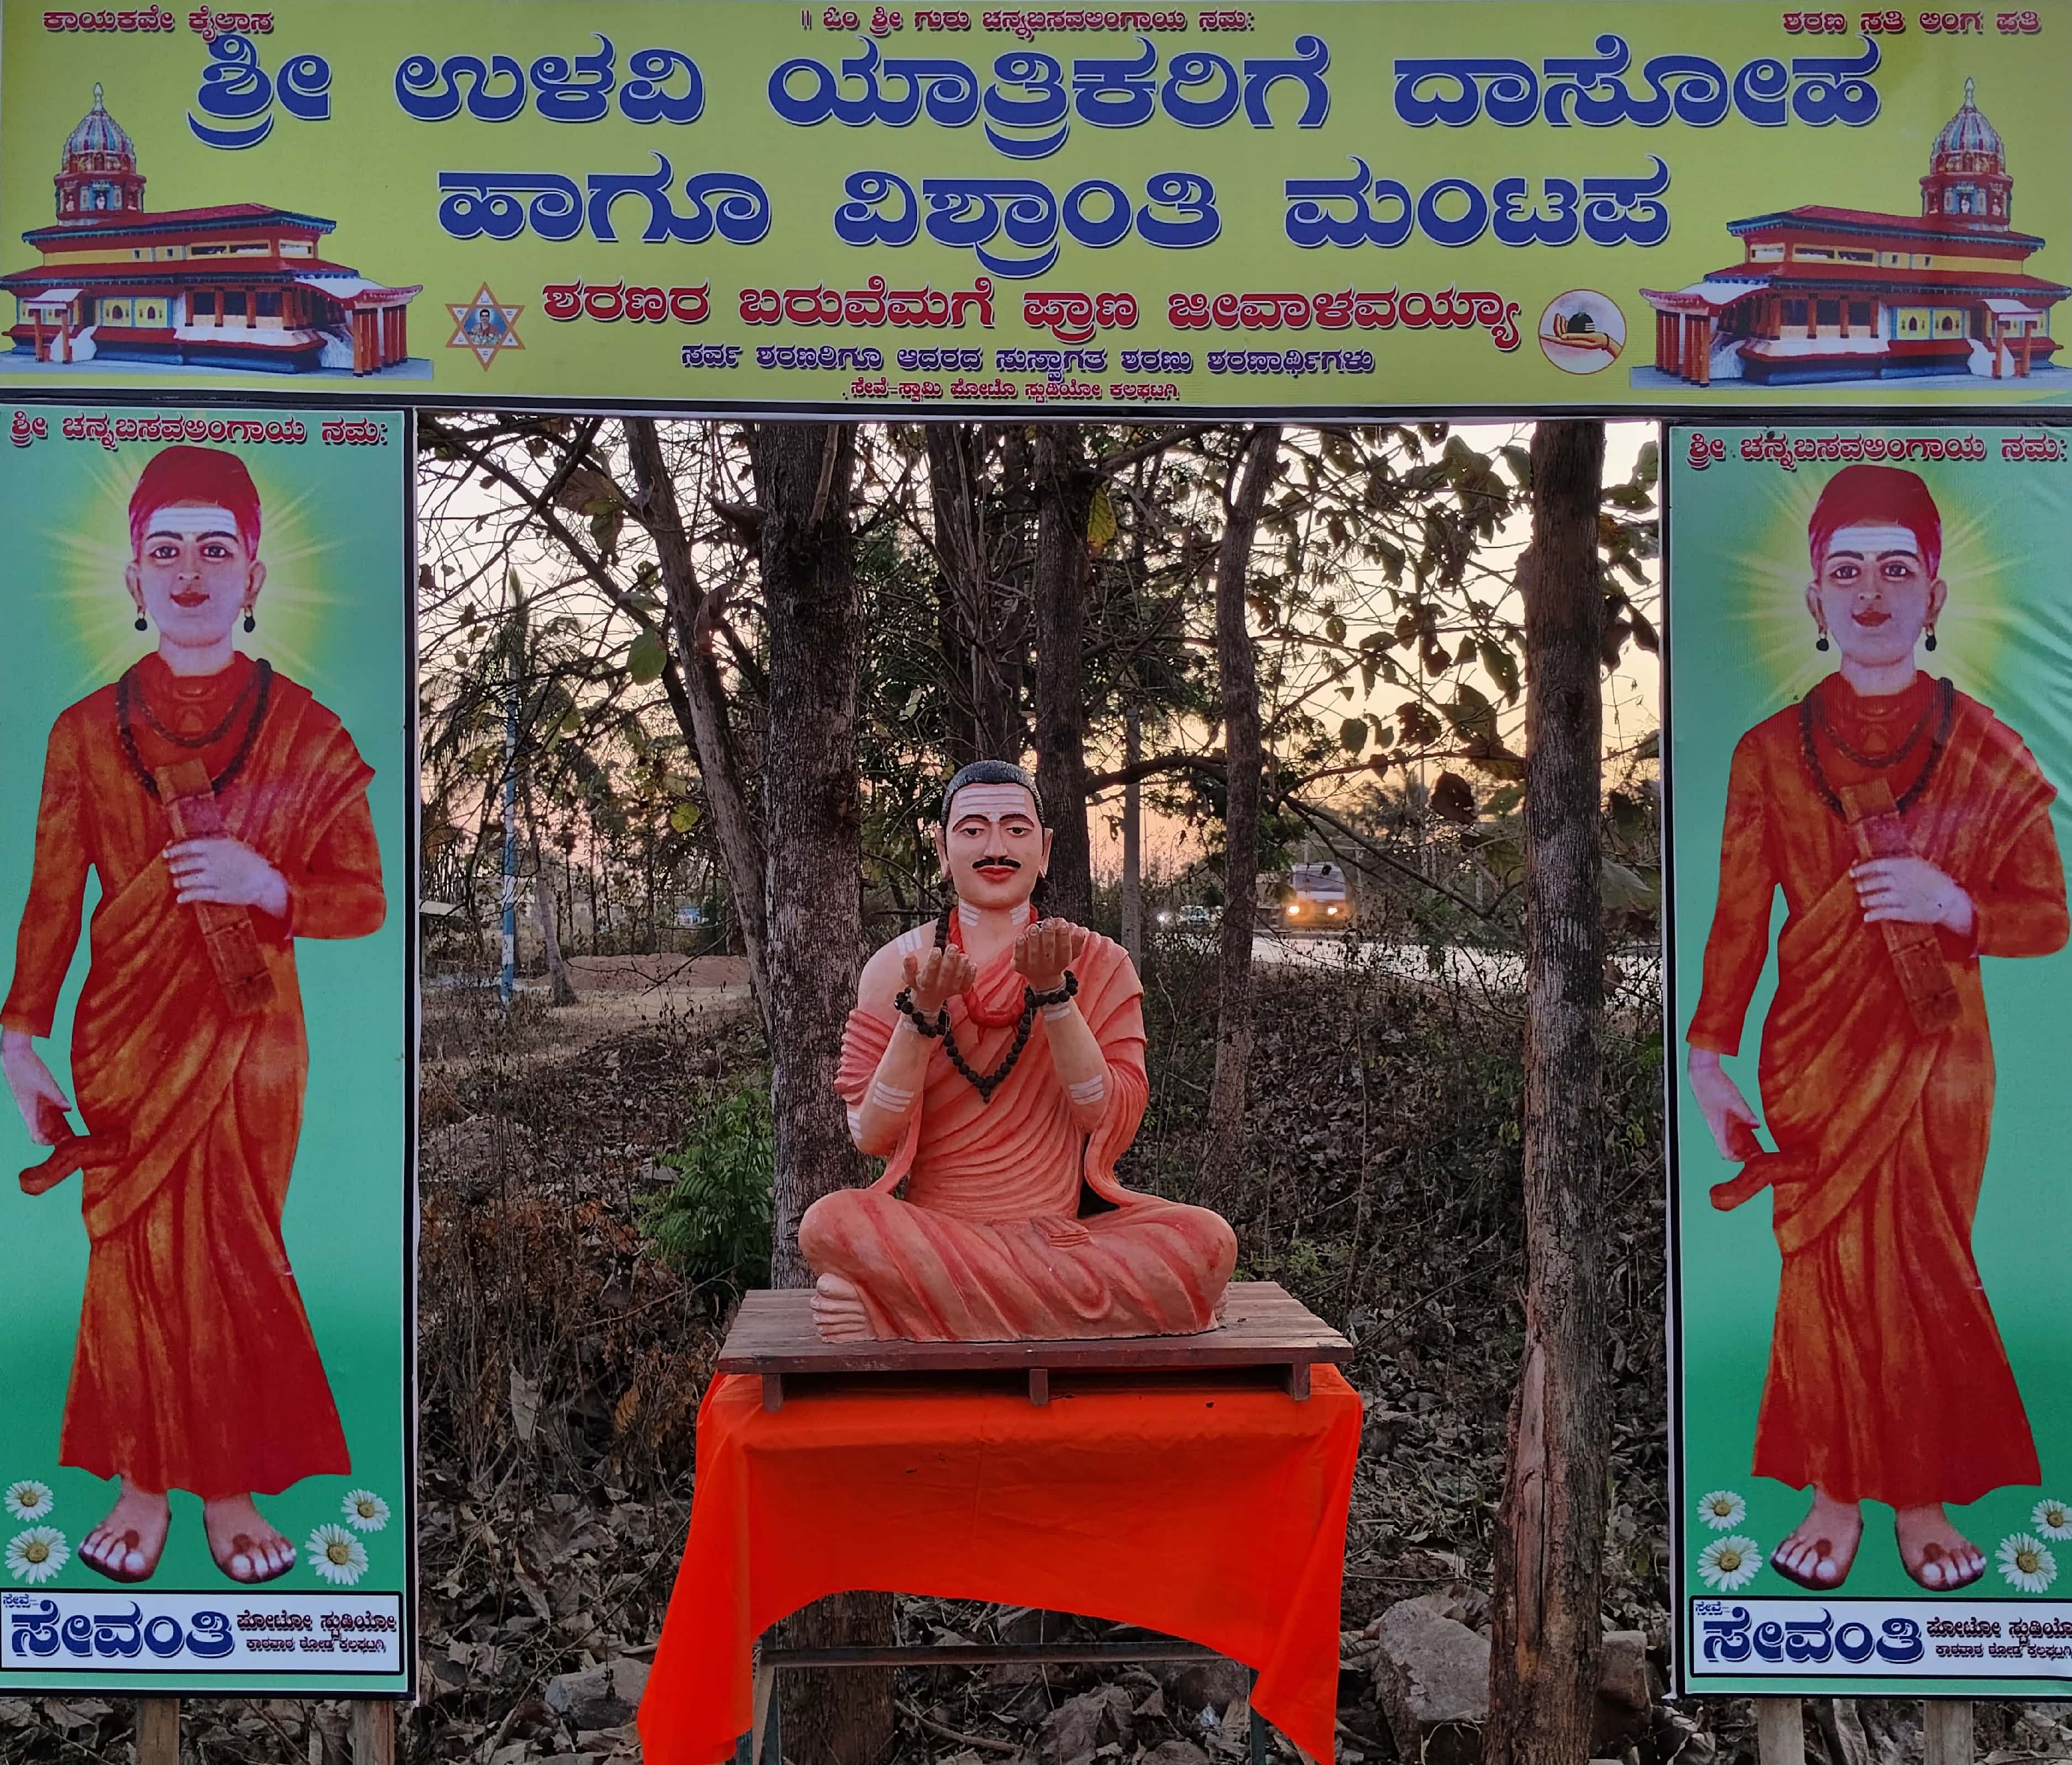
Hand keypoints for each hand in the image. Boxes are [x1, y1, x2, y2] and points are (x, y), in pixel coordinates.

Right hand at [2, 1029, 69, 1144]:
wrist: (16, 1054)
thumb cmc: (28, 1069)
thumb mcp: (45, 1083)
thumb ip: (57, 1097)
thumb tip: (69, 1109)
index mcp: (29, 1111)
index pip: (36, 1136)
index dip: (48, 1142)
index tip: (63, 1144)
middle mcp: (31, 1110)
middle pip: (45, 1130)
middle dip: (58, 1136)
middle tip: (76, 1138)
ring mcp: (34, 1102)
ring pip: (47, 1119)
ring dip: (59, 1125)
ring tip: (76, 1128)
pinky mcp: (37, 1094)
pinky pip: (48, 1108)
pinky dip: (57, 1113)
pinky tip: (69, 1111)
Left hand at [164, 838, 288, 917]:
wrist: (265, 881)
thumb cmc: (253, 861)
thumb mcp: (236, 845)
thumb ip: (217, 843)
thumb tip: (200, 841)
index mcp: (217, 848)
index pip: (189, 846)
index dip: (175, 849)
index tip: (166, 852)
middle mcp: (212, 863)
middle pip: (186, 864)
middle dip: (176, 866)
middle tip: (172, 868)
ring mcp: (213, 879)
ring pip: (188, 880)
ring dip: (179, 882)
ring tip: (176, 882)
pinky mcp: (217, 894)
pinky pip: (196, 895)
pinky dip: (186, 897)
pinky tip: (180, 898)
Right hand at [902, 945, 976, 1014]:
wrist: (928, 998)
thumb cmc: (919, 981)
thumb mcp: (909, 976)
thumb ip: (908, 966)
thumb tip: (909, 955)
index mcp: (925, 982)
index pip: (929, 972)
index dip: (933, 961)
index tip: (936, 950)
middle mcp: (939, 987)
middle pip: (946, 973)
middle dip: (950, 959)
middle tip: (952, 947)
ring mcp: (951, 989)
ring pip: (958, 978)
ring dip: (961, 965)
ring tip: (962, 955)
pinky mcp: (961, 990)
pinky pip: (968, 983)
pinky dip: (971, 974)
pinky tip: (971, 964)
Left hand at [1013, 917, 1086, 994]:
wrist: (1042, 978)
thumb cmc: (1057, 958)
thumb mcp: (1070, 952)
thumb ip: (1077, 941)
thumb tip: (1081, 930)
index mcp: (1062, 962)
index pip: (1065, 951)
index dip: (1065, 938)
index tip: (1064, 924)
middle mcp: (1048, 967)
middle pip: (1049, 952)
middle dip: (1049, 935)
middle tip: (1049, 921)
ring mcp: (1032, 968)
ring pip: (1034, 954)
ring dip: (1034, 939)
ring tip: (1034, 927)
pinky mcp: (1019, 966)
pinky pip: (1019, 957)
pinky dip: (1019, 947)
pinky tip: (1021, 936)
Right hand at [1688, 1047, 1761, 1161]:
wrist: (1701, 1072)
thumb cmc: (1713, 1086)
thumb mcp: (1733, 1099)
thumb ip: (1746, 1113)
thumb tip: (1758, 1125)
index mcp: (1718, 1128)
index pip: (1726, 1153)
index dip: (1739, 1159)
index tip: (1754, 1159)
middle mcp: (1718, 1127)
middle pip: (1732, 1147)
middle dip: (1746, 1152)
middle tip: (1762, 1152)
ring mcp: (1720, 1120)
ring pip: (1733, 1137)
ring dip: (1745, 1141)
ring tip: (1761, 1142)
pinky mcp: (1722, 1112)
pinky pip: (1733, 1126)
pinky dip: (1743, 1130)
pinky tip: (1754, 1126)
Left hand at [1850, 856, 1973, 936]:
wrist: (1951, 899)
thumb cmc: (1934, 879)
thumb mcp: (1918, 864)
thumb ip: (1898, 862)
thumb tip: (1873, 862)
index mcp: (1905, 865)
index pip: (1877, 865)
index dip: (1861, 868)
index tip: (1852, 872)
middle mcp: (1901, 880)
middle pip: (1873, 882)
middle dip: (1863, 885)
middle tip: (1858, 888)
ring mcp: (1902, 897)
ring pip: (1876, 898)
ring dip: (1866, 900)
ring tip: (1863, 901)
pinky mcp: (1905, 912)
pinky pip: (1884, 913)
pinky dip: (1873, 915)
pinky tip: (1867, 917)